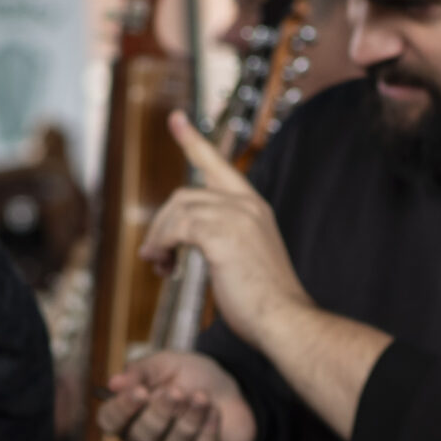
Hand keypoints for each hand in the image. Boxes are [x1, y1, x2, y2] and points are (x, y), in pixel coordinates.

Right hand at [98, 350, 255, 440]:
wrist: (229, 392)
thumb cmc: (189, 378)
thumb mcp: (165, 364)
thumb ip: (142, 372)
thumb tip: (114, 384)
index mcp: (129, 416)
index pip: (111, 421)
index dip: (122, 409)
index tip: (140, 391)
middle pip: (142, 439)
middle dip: (160, 414)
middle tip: (176, 392)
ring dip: (188, 421)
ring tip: (201, 397)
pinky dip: (209, 431)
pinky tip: (215, 410)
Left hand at [147, 115, 309, 347]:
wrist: (285, 321)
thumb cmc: (265, 304)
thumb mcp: (245, 260)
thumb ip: (224, 241)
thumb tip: (189, 239)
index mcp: (254, 208)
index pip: (218, 166)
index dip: (193, 143)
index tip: (175, 119)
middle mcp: (247, 205)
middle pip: (185, 195)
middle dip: (161, 224)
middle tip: (155, 257)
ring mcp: (237, 217)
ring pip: (178, 210)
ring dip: (159, 238)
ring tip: (159, 266)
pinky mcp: (223, 235)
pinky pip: (178, 228)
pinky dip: (163, 246)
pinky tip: (164, 267)